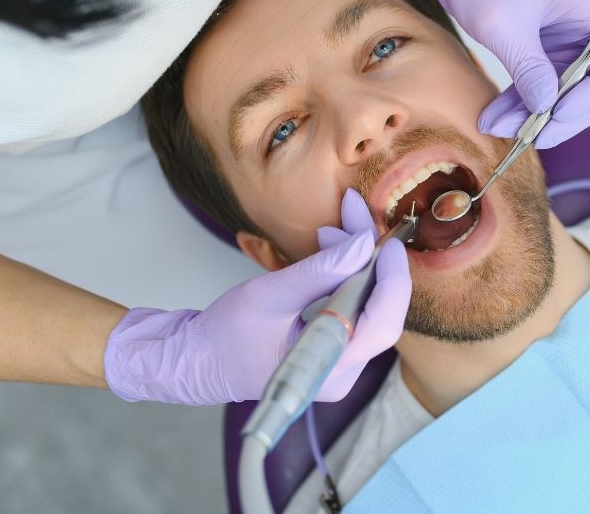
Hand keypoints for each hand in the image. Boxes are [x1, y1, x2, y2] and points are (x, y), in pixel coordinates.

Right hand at [104, 189, 410, 404]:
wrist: (197, 359)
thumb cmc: (225, 333)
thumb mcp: (271, 295)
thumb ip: (320, 271)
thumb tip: (363, 244)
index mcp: (328, 370)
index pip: (382, 325)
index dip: (391, 280)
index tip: (386, 242)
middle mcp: (342, 374)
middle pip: (380, 312)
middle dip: (370, 260)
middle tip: (354, 216)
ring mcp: (339, 365)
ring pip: (369, 307)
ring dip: (357, 264)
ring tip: (331, 231)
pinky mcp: (334, 351)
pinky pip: (355, 309)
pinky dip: (348, 277)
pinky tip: (334, 250)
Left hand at [396, 0, 589, 148]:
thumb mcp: (503, 25)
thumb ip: (528, 67)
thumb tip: (547, 107)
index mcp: (589, 9)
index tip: (560, 111)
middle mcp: (584, 27)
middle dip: (566, 115)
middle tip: (534, 137)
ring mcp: (564, 42)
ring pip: (565, 92)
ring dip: (535, 116)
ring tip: (498, 129)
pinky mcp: (541, 53)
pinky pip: (540, 87)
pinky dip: (519, 105)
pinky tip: (493, 119)